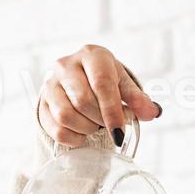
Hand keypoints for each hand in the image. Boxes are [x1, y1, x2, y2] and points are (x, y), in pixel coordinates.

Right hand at [37, 44, 161, 148]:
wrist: (76, 79)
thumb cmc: (102, 79)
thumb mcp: (122, 83)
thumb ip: (137, 99)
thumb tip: (152, 112)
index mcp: (91, 55)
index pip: (102, 84)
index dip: (112, 111)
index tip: (120, 131)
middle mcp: (66, 65)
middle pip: (83, 101)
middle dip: (100, 120)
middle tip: (108, 125)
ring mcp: (50, 84)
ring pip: (66, 115)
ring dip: (85, 129)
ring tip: (94, 126)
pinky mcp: (42, 103)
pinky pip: (56, 128)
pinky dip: (73, 138)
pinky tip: (82, 134)